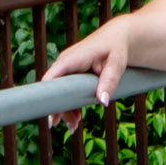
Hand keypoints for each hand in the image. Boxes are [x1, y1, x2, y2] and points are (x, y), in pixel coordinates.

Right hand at [42, 16, 138, 132]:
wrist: (117, 37)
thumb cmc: (117, 48)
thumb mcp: (116, 64)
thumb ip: (109, 81)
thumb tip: (102, 102)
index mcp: (72, 58)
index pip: (53, 77)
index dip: (48, 95)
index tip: (49, 112)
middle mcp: (65, 63)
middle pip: (54, 90)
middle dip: (59, 109)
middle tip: (70, 127)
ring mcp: (66, 69)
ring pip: (59, 93)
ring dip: (65, 110)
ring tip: (74, 127)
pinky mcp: (70, 74)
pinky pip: (65, 91)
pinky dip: (70, 105)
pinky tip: (76, 118)